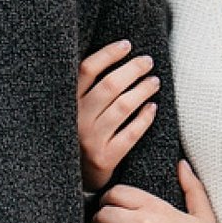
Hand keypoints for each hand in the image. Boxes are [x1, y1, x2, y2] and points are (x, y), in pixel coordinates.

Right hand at [76, 40, 160, 189]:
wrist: (71, 178)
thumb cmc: (78, 133)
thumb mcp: (74, 109)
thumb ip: (87, 88)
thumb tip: (120, 52)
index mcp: (66, 103)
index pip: (87, 70)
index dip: (108, 54)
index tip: (127, 44)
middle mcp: (76, 119)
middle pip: (109, 86)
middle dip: (132, 69)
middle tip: (148, 61)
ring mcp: (90, 140)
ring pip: (123, 107)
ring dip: (142, 90)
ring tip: (154, 82)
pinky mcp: (105, 158)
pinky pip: (131, 134)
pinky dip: (144, 118)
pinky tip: (153, 108)